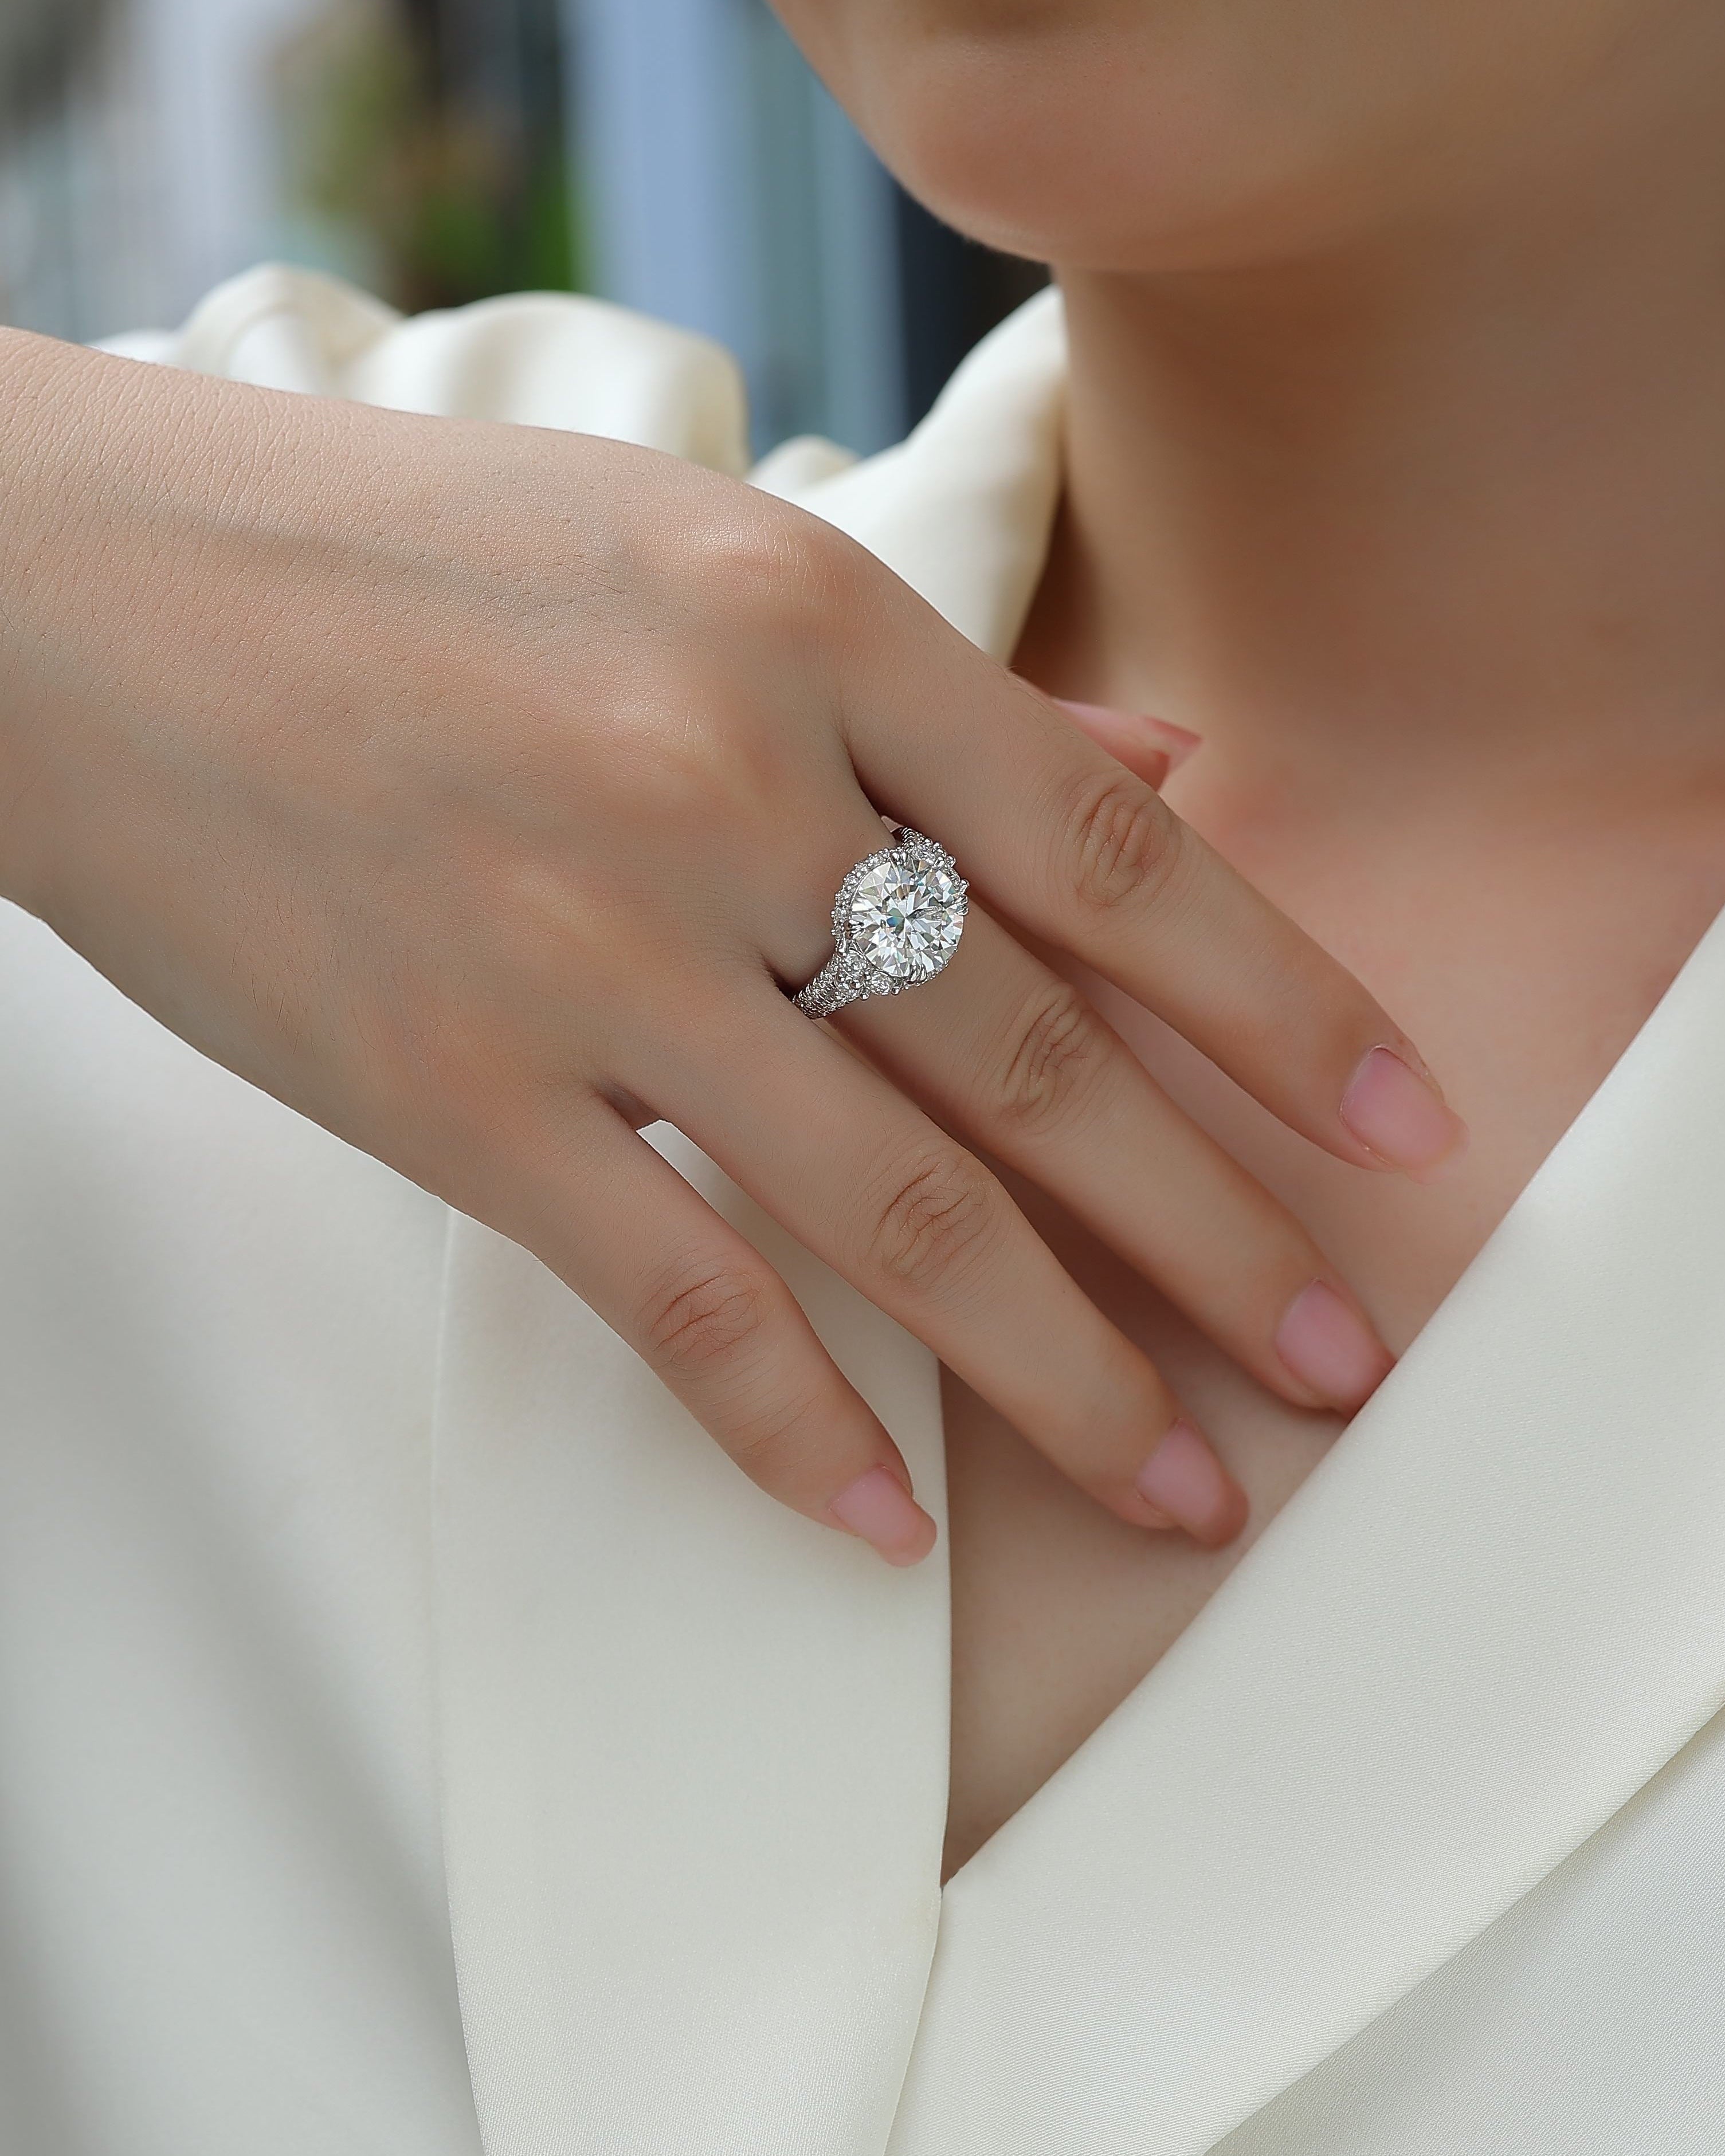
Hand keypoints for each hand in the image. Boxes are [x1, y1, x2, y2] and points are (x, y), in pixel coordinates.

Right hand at [0, 333, 1464, 1565]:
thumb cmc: (406, 567)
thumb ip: (937, 694)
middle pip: (1038, 1063)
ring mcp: (587, 950)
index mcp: (807, 627)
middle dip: (1213, 1232)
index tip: (1396, 1123)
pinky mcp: (450, 1086)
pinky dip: (790, 1422)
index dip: (1281, 1003)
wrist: (80, 593)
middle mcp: (725, 788)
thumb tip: (1157, 774)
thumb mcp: (696, 556)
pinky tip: (884, 1519)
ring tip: (1179, 1481)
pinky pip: (667, 1293)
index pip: (1114, 852)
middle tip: (1330, 1359)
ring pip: (888, 1210)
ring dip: (1058, 1373)